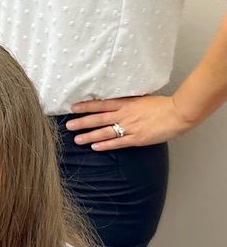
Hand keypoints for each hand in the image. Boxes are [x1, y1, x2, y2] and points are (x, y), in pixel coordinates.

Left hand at [67, 94, 193, 149]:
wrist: (178, 113)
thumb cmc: (163, 105)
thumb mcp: (142, 99)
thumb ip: (129, 102)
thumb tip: (118, 102)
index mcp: (125, 103)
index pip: (100, 104)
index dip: (86, 106)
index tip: (73, 108)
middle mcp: (124, 114)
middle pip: (98, 118)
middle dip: (82, 122)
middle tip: (68, 126)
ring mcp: (130, 127)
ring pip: (104, 132)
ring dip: (89, 136)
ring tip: (77, 139)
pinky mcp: (137, 138)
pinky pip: (117, 143)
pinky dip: (105, 145)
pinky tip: (95, 147)